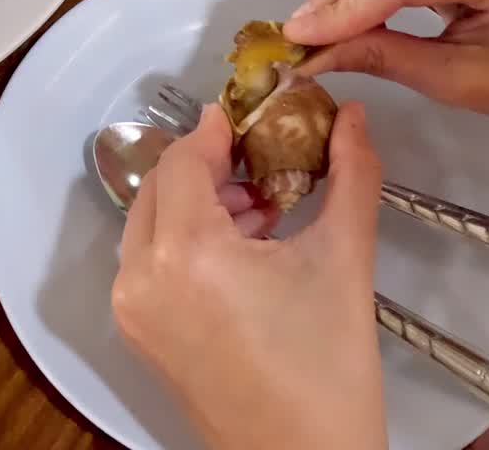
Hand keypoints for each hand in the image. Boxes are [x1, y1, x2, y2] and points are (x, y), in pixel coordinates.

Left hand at [111, 103, 386, 449]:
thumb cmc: (325, 376)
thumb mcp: (344, 258)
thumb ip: (351, 174)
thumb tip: (353, 119)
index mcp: (185, 256)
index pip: (184, 159)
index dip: (218, 128)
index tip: (249, 113)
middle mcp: (142, 280)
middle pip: (160, 186)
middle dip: (209, 166)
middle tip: (262, 157)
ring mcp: (135, 312)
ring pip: (152, 223)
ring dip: (199, 203)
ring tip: (263, 208)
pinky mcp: (141, 335)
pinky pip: (151, 262)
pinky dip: (187, 240)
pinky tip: (243, 247)